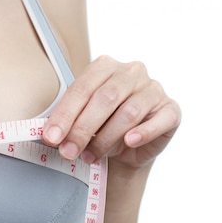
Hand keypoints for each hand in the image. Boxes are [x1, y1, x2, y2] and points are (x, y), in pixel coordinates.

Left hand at [43, 55, 179, 170]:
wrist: (128, 149)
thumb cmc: (102, 127)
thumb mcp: (81, 120)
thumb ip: (68, 121)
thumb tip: (51, 134)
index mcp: (105, 66)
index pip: (82, 89)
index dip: (65, 114)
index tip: (52, 137)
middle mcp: (132, 72)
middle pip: (105, 99)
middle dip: (83, 129)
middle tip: (68, 151)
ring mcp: (154, 89)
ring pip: (129, 112)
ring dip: (106, 138)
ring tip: (91, 156)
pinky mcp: (171, 109)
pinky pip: (159, 120)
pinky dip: (143, 133)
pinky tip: (129, 142)